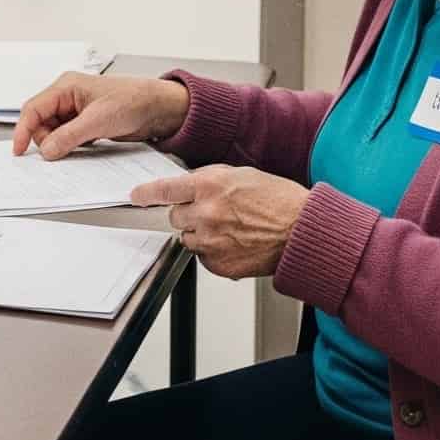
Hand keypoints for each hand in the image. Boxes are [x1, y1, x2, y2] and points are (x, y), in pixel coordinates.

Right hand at [12, 70, 190, 158]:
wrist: (158, 108)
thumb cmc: (132, 101)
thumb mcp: (98, 120)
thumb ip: (69, 136)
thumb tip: (46, 150)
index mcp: (65, 87)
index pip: (34, 108)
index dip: (23, 130)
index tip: (18, 150)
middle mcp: (67, 97)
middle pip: (40, 122)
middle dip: (44, 140)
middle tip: (55, 155)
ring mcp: (76, 111)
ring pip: (53, 131)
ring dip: (58, 144)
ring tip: (74, 150)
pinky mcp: (85, 124)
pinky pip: (67, 137)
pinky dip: (69, 146)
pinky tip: (80, 150)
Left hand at [130, 164, 309, 278]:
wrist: (303, 233)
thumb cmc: (280, 202)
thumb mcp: (241, 175)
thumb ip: (209, 179)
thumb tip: (189, 185)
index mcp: (210, 186)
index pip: (165, 189)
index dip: (147, 193)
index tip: (137, 196)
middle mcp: (207, 213)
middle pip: (174, 216)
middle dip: (187, 213)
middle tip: (212, 212)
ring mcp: (212, 241)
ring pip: (188, 237)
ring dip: (200, 233)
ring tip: (229, 229)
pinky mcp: (220, 264)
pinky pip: (203, 257)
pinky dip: (213, 252)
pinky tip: (235, 243)